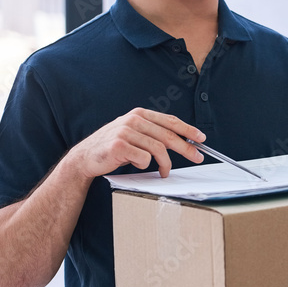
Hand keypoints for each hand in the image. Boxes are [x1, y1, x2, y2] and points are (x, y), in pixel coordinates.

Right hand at [64, 108, 205, 179]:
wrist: (85, 157)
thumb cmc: (114, 147)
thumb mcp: (134, 133)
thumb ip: (153, 134)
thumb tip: (181, 142)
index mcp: (139, 114)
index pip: (170, 120)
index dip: (188, 129)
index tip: (202, 138)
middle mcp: (133, 119)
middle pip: (168, 136)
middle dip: (186, 148)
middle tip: (197, 157)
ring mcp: (125, 132)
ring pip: (158, 150)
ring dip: (165, 164)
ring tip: (164, 172)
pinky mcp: (119, 146)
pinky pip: (143, 159)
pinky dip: (144, 166)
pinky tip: (138, 166)